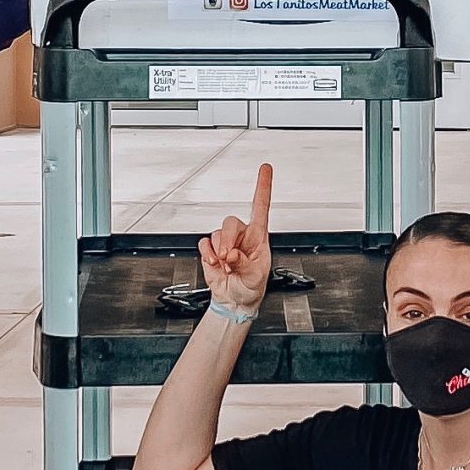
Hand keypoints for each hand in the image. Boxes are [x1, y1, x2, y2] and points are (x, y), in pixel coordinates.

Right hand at [199, 164, 272, 312]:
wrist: (234, 300)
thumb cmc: (250, 287)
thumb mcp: (255, 277)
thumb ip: (244, 263)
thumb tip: (231, 253)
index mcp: (258, 238)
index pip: (260, 207)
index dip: (262, 187)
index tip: (265, 169)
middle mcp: (242, 236)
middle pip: (231, 222)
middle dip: (227, 239)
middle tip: (228, 257)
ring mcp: (225, 242)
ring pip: (217, 232)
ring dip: (218, 252)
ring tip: (226, 267)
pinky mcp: (211, 249)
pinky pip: (204, 243)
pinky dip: (207, 255)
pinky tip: (215, 265)